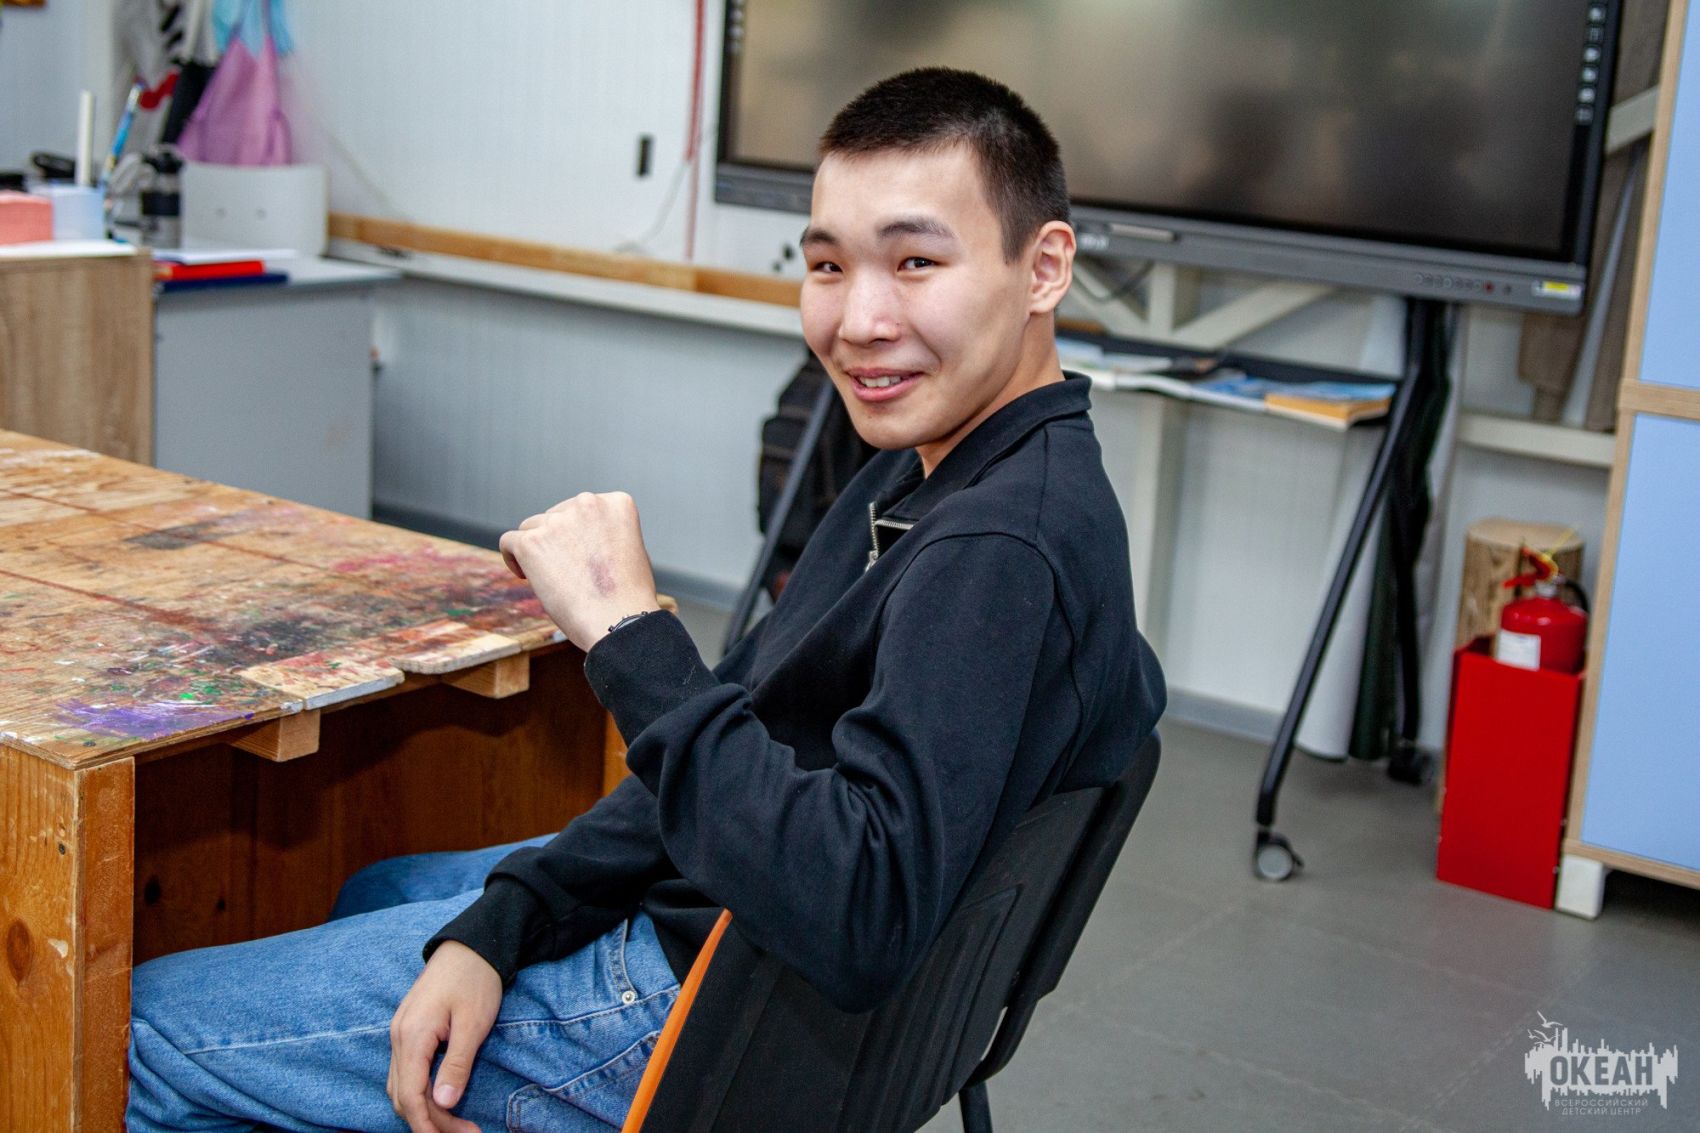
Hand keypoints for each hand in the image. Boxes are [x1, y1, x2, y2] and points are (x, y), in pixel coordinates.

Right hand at [387, 941, 502, 1132]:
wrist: (470, 944)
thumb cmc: (476, 979)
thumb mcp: (473, 1023)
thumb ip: (457, 1064)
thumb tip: (444, 1104)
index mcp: (412, 1036)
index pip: (410, 1095)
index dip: (428, 1125)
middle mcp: (398, 1037)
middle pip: (403, 1096)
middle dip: (431, 1122)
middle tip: (466, 1132)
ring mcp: (400, 1032)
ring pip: (401, 1086)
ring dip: (425, 1109)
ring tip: (456, 1124)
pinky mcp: (408, 1030)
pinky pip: (405, 1071)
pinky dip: (420, 1092)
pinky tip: (440, 1100)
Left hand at [499, 492, 660, 650]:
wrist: (618, 621)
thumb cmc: (628, 597)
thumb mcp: (630, 550)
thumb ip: (605, 534)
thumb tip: (576, 537)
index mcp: (616, 503)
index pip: (583, 508)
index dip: (579, 534)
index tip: (581, 556)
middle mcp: (587, 503)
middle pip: (556, 516)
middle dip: (558, 541)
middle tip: (568, 573)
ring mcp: (557, 522)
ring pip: (532, 528)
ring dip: (538, 550)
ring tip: (552, 580)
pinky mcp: (531, 542)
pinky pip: (509, 541)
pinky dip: (513, 558)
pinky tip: (525, 575)